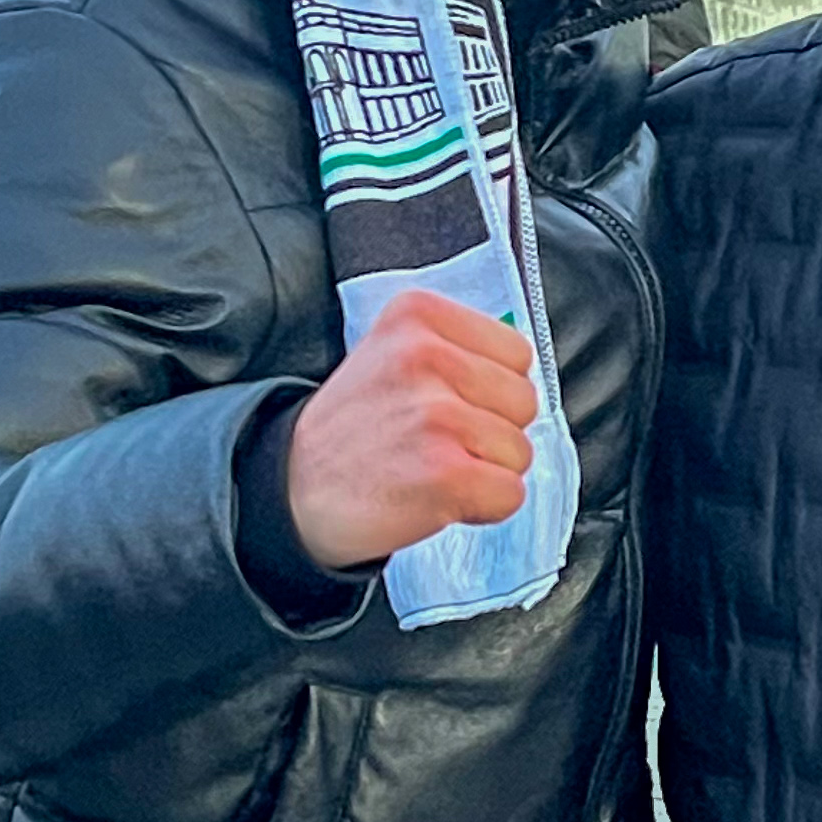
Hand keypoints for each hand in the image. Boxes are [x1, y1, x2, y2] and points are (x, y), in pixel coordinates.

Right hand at [285, 290, 540, 571]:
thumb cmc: (355, 428)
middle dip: (491, 431)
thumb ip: (458, 349)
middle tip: (433, 442)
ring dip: (484, 471)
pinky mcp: (445, 472)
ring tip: (428, 467)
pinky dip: (482, 508)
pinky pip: (511, 494)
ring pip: (520, 451)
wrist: (293, 492)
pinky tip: (435, 497)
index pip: (517, 353)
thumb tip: (528, 375)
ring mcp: (436, 414)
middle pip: (524, 402)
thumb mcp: (392, 353)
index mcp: (418, 313)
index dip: (490, 390)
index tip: (443, 405)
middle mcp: (427, 356)